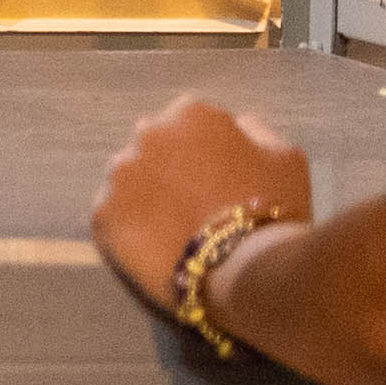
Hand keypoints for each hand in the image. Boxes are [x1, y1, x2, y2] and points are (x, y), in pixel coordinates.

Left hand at [92, 97, 316, 328]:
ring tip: (171, 226)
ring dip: (144, 194)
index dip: (201, 149)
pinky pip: (112, 214)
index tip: (212, 175)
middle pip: (151, 145)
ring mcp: (119, 175)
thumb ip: (255, 131)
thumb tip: (237, 122)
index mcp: (190, 114)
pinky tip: (153, 244)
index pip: (187, 121)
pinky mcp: (101, 215)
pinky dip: (128, 226)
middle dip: (167, 166)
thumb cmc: (272, 209)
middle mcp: (146, 135)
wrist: (246, 269)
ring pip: (127, 179)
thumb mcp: (284, 157)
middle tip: (191, 201)